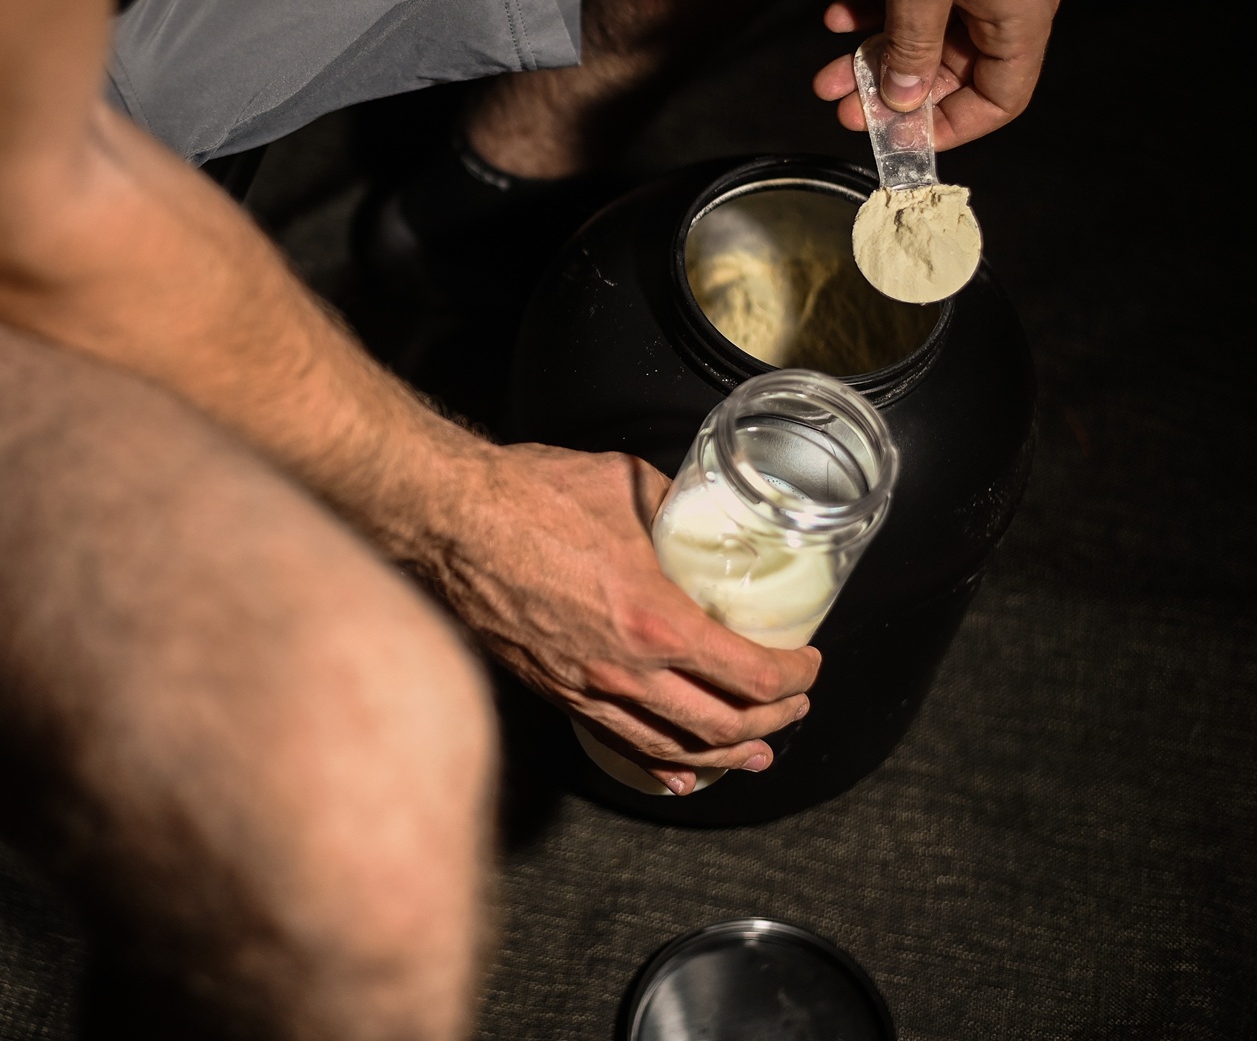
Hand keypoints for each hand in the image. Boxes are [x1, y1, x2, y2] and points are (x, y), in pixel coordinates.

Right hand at [434, 442, 818, 794]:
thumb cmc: (527, 498)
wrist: (448, 522)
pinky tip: (681, 773)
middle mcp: (625, 670)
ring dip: (727, 752)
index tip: (808, 662)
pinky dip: (661, 764)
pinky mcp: (554, 691)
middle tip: (794, 705)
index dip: (794, 676)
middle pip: (723, 723)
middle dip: (774, 719)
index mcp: (654, 620)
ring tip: (756, 752)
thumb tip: (703, 514)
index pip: (751, 674)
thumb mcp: (628, 484)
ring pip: (675, 746)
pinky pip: (620, 743)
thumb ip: (677, 508)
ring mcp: (586, 689)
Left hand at [801, 0, 1059, 148]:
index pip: (1002, 95)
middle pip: (954, 67)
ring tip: (826, 73)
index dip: (953, 125)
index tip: (902, 139)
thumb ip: (911, 48)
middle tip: (843, 106)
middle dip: (897, 90)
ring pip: (925, 30)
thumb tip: (907, 98)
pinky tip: (836, 16)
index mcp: (1021, 8)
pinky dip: (875, 9)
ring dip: (876, 54)